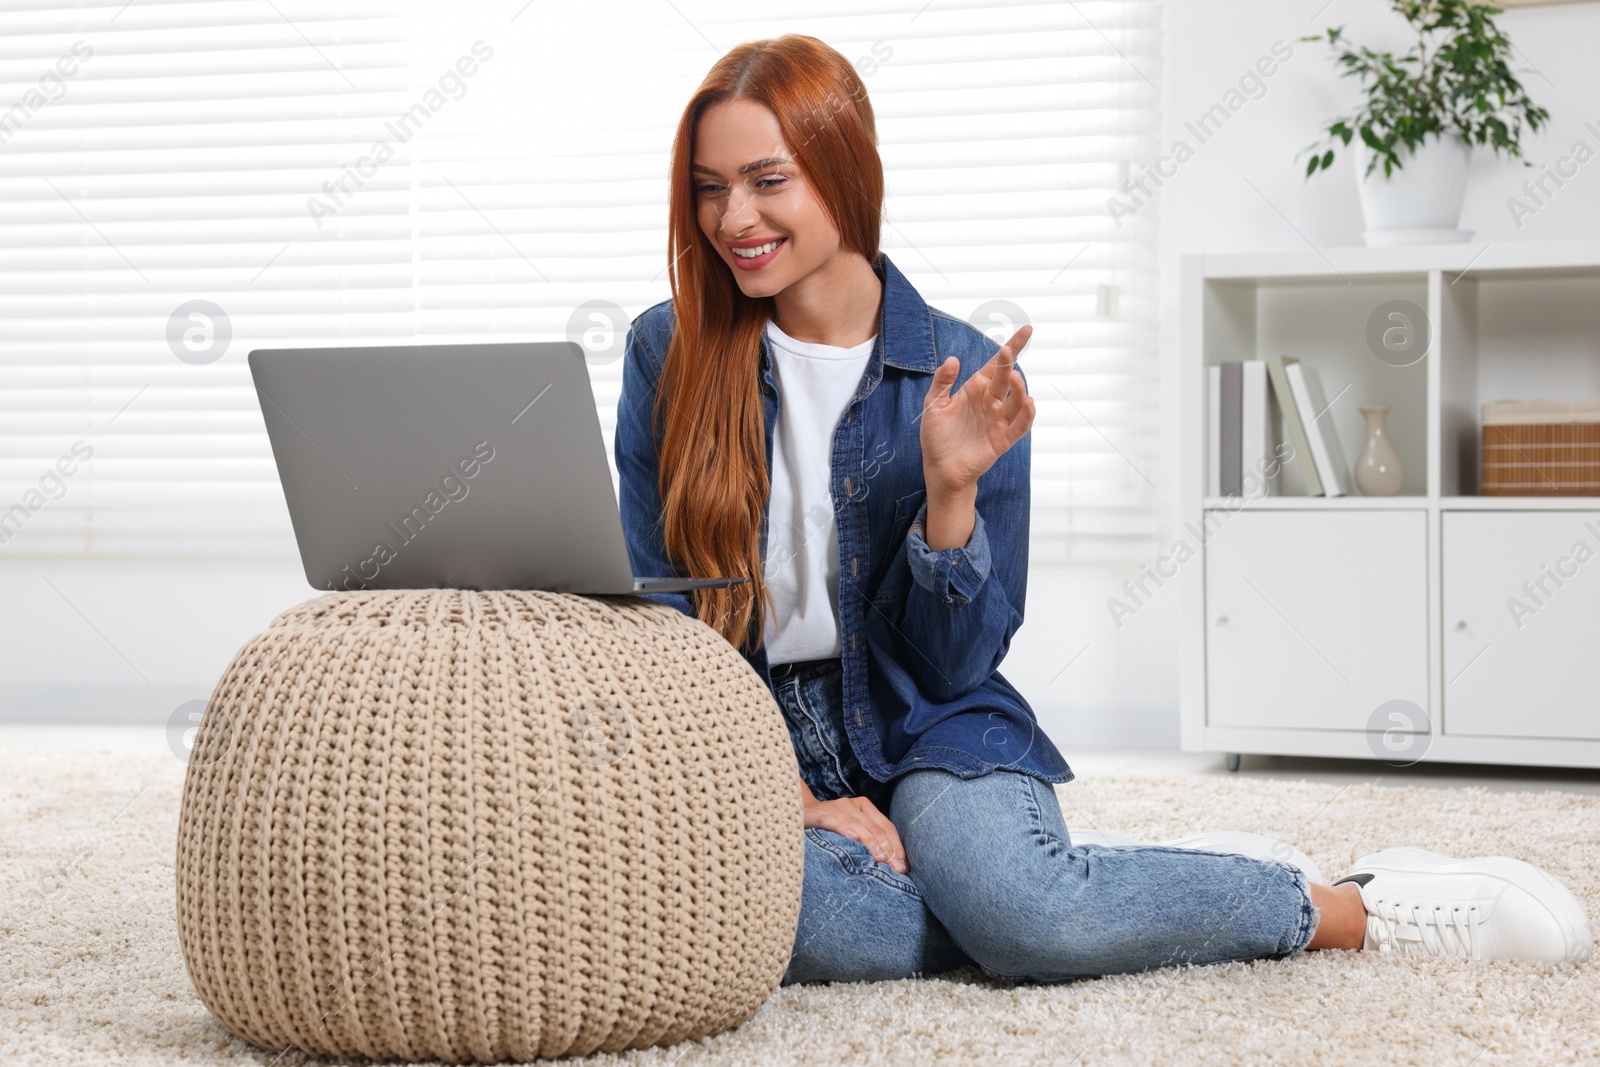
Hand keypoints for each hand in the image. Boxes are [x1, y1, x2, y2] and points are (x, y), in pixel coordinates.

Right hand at [800, 777, 907, 873]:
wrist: (795, 813)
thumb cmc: (828, 828)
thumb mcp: (851, 831)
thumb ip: (868, 842)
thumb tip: (891, 865)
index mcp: (864, 807)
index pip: (886, 826)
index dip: (896, 846)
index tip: (903, 867)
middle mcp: (851, 804)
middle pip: (876, 827)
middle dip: (888, 849)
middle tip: (895, 869)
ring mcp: (835, 807)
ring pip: (859, 825)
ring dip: (871, 843)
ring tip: (881, 859)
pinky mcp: (819, 814)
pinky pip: (835, 821)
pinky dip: (845, 829)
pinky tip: (854, 838)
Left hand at [921, 323, 1035, 496]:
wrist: (939, 469)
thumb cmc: (937, 436)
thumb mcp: (933, 404)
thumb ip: (942, 381)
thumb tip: (953, 359)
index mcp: (976, 389)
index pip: (997, 364)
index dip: (1012, 346)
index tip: (1026, 330)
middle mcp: (991, 401)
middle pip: (1006, 377)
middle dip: (1010, 361)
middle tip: (1009, 349)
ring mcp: (998, 420)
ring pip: (1016, 400)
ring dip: (1018, 387)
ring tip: (1013, 376)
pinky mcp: (1002, 439)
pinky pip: (1019, 426)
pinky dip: (1026, 415)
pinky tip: (1027, 402)